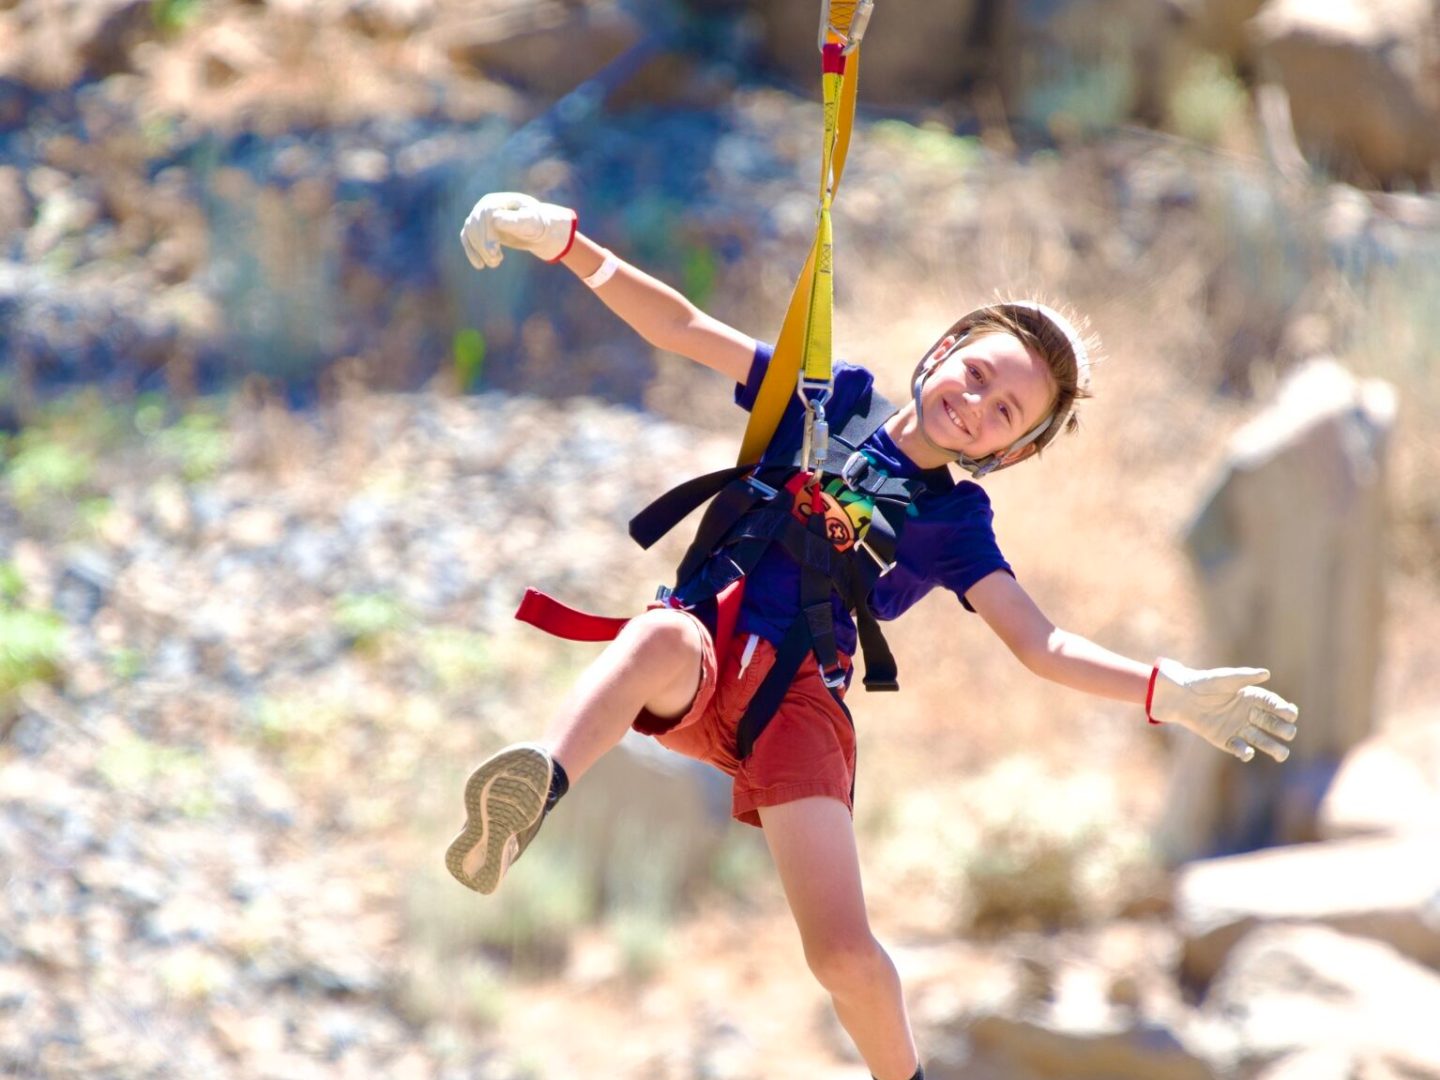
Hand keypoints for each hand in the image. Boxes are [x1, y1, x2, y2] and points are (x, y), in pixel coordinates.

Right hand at [460, 192, 576, 268]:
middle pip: (475, 225)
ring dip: (480, 251)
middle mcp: (484, 205)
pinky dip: (471, 252)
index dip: (488, 234)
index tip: (494, 251)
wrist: (536, 229)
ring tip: (495, 263)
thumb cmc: (535, 224)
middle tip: (496, 261)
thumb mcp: (531, 222)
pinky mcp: (477, 228)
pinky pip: (466, 238)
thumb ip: (517, 220)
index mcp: (497, 201)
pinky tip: (479, 265)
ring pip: (470, 233)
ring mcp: (479, 216)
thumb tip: (495, 220)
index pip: (486, 215)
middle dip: (483, 245)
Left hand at [1149, 658, 1298, 762]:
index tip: (1291, 714)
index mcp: (1251, 697)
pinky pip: (1238, 748)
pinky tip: (1248, 753)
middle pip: (1271, 724)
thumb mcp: (1225, 679)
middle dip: (1283, 730)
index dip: (1283, 709)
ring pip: (1260, 740)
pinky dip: (1244, 752)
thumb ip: (1245, 676)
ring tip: (1283, 755)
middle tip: (1290, 733)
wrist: (1182, 696)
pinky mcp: (1225, 740)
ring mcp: (1238, 728)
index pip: (1273, 705)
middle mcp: (1248, 714)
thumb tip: (1266, 673)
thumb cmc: (1205, 683)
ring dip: (1272, 748)